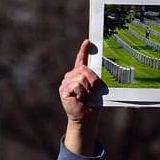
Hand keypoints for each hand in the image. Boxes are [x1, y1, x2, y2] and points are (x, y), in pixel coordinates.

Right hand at [59, 40, 102, 155]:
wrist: (86, 117)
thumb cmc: (92, 102)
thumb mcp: (95, 88)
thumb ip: (94, 78)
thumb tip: (94, 71)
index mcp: (79, 74)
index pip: (81, 59)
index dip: (84, 50)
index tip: (88, 42)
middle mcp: (72, 76)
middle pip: (84, 69)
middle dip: (92, 80)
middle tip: (92, 91)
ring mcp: (66, 82)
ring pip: (81, 77)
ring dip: (87, 88)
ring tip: (86, 96)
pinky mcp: (64, 89)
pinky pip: (77, 85)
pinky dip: (81, 93)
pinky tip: (80, 99)